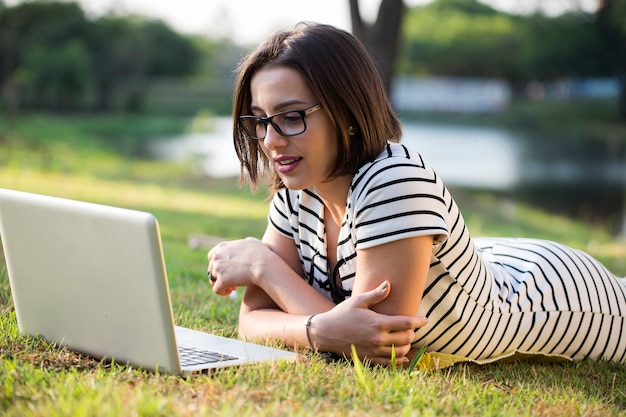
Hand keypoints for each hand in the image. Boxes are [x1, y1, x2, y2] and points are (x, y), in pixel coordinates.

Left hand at [207, 237, 274, 295]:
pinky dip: (222, 292)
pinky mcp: (222, 280)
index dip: (219, 264)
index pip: (212, 256)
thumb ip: (245, 242)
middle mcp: (217, 256)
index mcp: (222, 247)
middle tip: (232, 280)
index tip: (227, 269)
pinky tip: (229, 292)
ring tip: (232, 287)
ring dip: (221, 283)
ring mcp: (218, 268)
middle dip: (220, 275)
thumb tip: (246, 242)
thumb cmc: (262, 254)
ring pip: (213, 280)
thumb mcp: (253, 242)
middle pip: (211, 269)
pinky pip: (217, 289)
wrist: (264, 265)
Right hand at [310, 281, 427, 365]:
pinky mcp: (369, 359)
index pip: (406, 323)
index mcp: (378, 323)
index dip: (419, 321)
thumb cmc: (342, 314)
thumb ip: (376, 294)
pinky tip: (401, 355)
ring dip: (407, 346)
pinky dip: (398, 359)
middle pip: (406, 338)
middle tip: (413, 328)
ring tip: (406, 339)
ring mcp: (374, 351)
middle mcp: (378, 339)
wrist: (325, 332)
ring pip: (400, 352)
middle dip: (413, 333)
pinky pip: (389, 362)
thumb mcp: (358, 301)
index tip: (425, 319)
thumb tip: (389, 284)